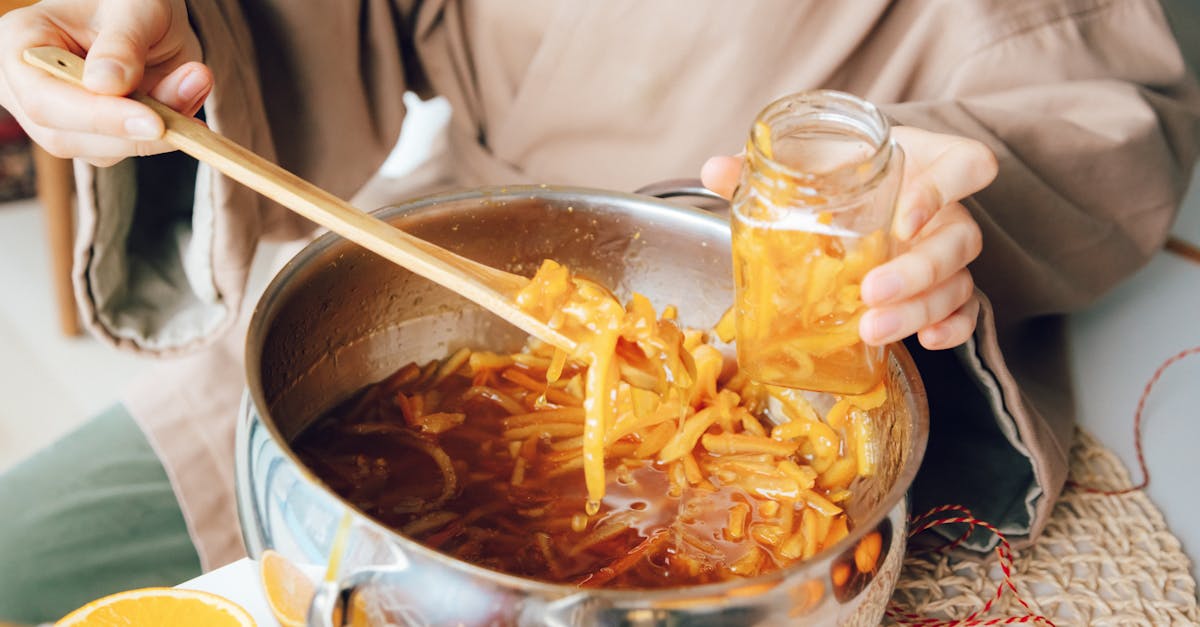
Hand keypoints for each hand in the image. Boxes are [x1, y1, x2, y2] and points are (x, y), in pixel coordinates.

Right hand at [0, 0, 211, 166]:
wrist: (149, 16)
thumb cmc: (131, 2)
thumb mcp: (133, 8)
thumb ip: (122, 43)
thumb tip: (105, 85)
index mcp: (21, 45)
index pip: (44, 99)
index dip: (98, 117)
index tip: (154, 123)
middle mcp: (29, 87)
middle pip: (66, 136)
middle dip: (133, 131)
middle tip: (188, 111)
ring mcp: (61, 117)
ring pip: (103, 151)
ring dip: (158, 132)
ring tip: (195, 82)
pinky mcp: (96, 135)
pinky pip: (130, 148)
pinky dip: (166, 133)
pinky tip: (187, 99)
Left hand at [701, 126, 996, 350]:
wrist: (862, 180)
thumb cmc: (844, 165)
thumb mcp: (815, 157)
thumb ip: (770, 162)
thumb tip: (713, 170)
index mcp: (928, 162)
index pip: (969, 165)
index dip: (945, 190)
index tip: (904, 217)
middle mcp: (948, 209)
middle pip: (960, 240)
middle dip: (916, 272)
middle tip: (869, 292)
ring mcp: (948, 252)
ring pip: (957, 283)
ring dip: (918, 309)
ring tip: (871, 329)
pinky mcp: (946, 286)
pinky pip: (967, 311)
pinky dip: (952, 329)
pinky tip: (925, 342)